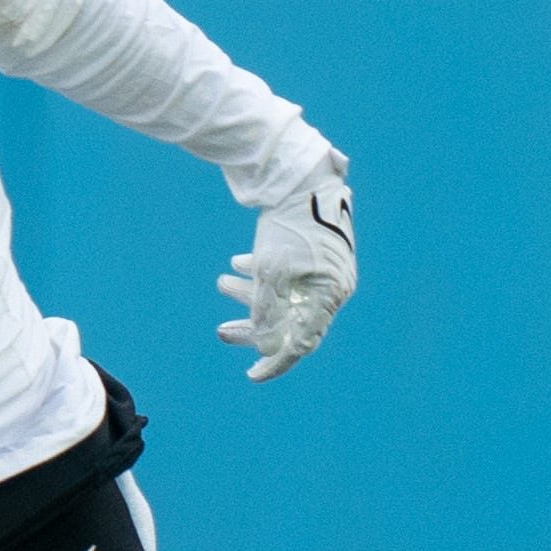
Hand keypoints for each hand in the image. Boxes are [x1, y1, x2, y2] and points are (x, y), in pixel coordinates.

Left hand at [218, 171, 354, 381]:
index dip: (276, 362)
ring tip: (220, 282)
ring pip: (283, 294)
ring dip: (249, 294)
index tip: (251, 375)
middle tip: (221, 331)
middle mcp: (330, 287)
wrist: (302, 176)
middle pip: (289, 320)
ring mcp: (322, 269)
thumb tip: (266, 347)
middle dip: (252, 326)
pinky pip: (284, 273)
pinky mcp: (312, 251)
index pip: (302, 342)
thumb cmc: (289, 226)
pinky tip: (236, 264)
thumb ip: (267, 312)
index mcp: (328, 296)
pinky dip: (259, 273)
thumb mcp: (272, 272)